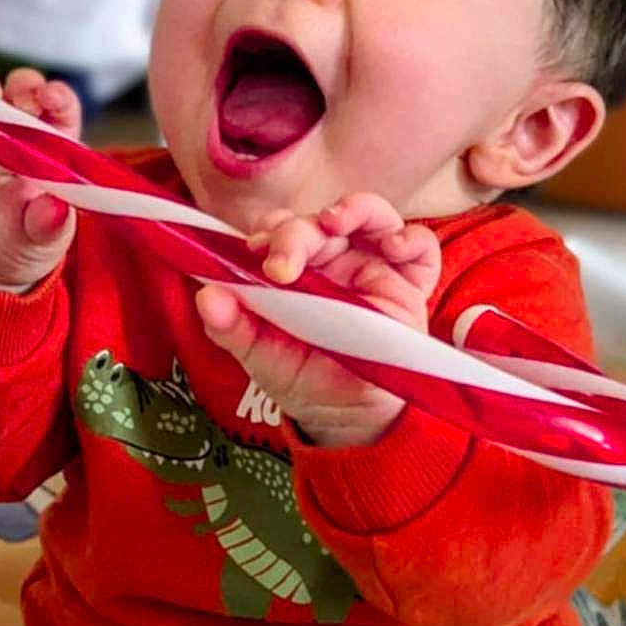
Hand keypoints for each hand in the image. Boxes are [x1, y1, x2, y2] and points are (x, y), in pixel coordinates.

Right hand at [0, 67, 81, 291]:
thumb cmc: (20, 242)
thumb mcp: (40, 239)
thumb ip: (48, 223)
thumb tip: (55, 210)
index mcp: (48, 146)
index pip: (59, 108)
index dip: (56, 96)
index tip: (49, 97)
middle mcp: (12, 131)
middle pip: (16, 91)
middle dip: (9, 84)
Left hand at [195, 193, 440, 447]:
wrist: (346, 416)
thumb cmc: (303, 376)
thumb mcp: (261, 357)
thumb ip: (232, 327)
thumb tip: (206, 297)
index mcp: (296, 268)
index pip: (282, 229)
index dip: (270, 231)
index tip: (255, 249)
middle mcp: (333, 260)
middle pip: (319, 223)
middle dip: (298, 232)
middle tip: (282, 263)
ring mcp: (373, 267)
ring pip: (370, 216)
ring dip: (354, 210)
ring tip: (336, 222)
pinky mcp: (410, 285)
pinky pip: (419, 248)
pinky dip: (409, 239)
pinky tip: (392, 246)